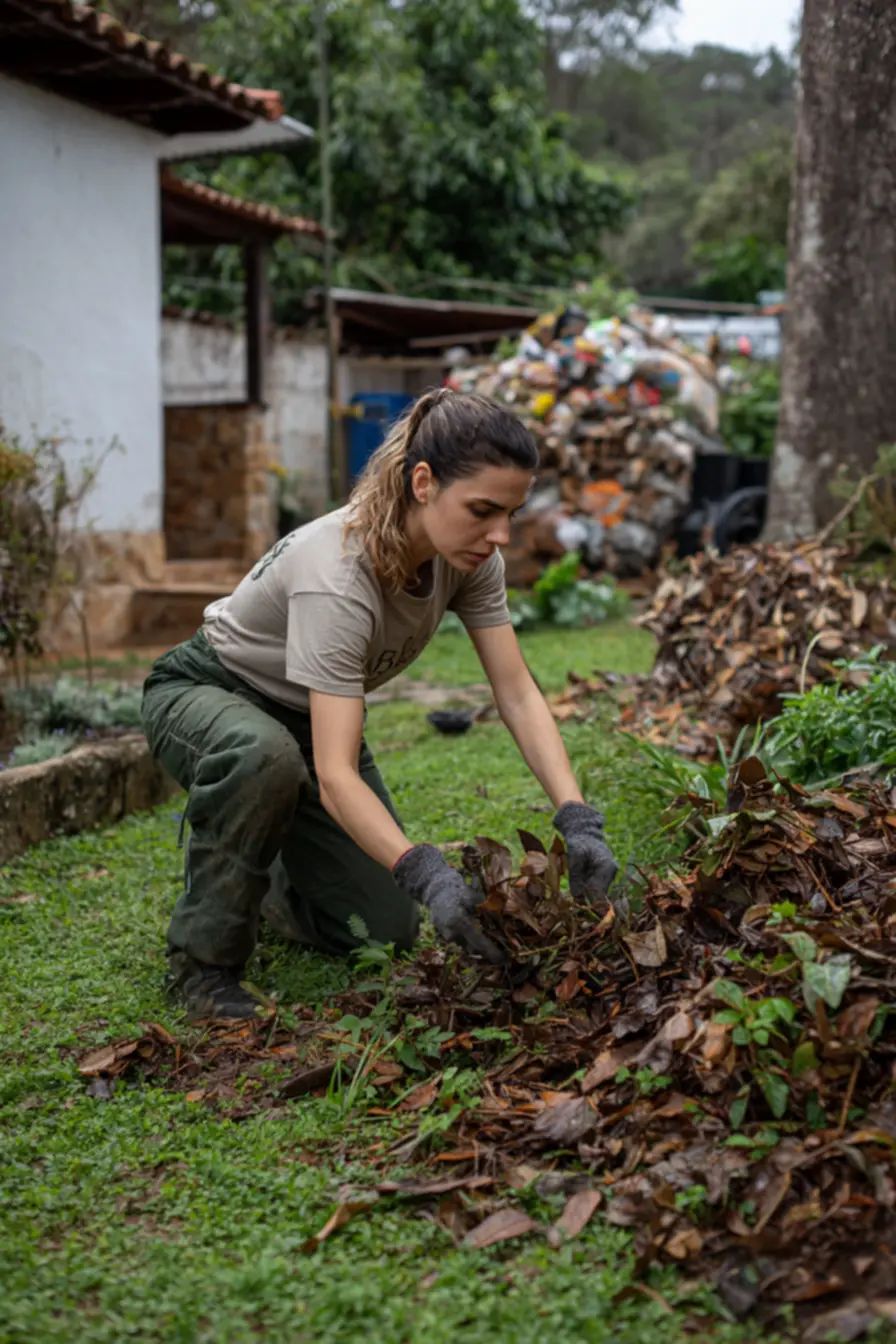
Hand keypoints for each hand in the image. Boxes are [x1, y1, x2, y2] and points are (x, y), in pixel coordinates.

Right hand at [393, 845, 504, 962]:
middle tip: (498, 946)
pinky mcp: (443, 933)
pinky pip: (459, 939)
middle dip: (485, 949)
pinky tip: (474, 928)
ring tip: (486, 935)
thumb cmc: (454, 888)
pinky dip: (468, 937)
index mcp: (460, 923)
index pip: (479, 943)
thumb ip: (486, 908)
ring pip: (466, 944)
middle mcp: (452, 933)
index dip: (492, 952)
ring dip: (476, 943)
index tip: (503, 959)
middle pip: (473, 948)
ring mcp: (446, 934)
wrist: (432, 885)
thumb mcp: (472, 895)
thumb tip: (501, 917)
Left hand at [553, 802, 617, 903]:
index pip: (600, 892)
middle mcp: (611, 873)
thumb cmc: (579, 843)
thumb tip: (577, 895)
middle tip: (573, 900)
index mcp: (607, 867)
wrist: (583, 834)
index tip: (578, 905)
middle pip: (600, 895)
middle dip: (586, 899)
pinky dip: (585, 890)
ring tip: (574, 890)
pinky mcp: (602, 877)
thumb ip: (576, 875)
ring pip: (596, 893)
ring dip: (585, 894)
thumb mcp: (575, 855)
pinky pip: (594, 889)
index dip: (589, 902)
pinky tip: (578, 887)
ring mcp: (608, 876)